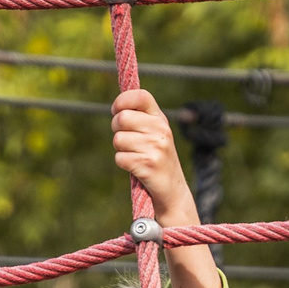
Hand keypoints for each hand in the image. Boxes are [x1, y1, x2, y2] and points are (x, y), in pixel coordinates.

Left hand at [111, 90, 192, 225]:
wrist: (172, 191)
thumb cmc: (157, 159)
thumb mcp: (155, 134)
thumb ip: (140, 119)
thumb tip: (117, 108)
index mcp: (160, 119)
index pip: (141, 96)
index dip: (122, 101)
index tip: (116, 110)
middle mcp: (160, 130)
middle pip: (122, 118)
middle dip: (116, 129)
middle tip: (124, 139)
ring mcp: (156, 148)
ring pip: (118, 139)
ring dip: (120, 149)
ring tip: (134, 155)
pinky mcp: (148, 165)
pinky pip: (120, 158)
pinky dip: (123, 163)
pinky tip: (135, 167)